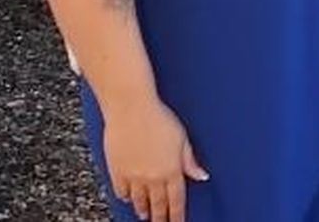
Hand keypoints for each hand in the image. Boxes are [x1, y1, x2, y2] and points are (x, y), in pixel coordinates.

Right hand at [103, 97, 208, 221]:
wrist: (130, 108)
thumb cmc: (158, 116)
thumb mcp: (182, 137)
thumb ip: (190, 160)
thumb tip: (202, 175)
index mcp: (172, 170)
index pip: (177, 201)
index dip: (177, 216)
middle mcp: (153, 177)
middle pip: (157, 205)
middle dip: (160, 218)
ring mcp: (133, 175)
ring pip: (139, 201)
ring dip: (143, 209)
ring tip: (144, 215)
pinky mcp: (117, 170)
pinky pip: (121, 191)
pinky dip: (126, 197)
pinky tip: (128, 198)